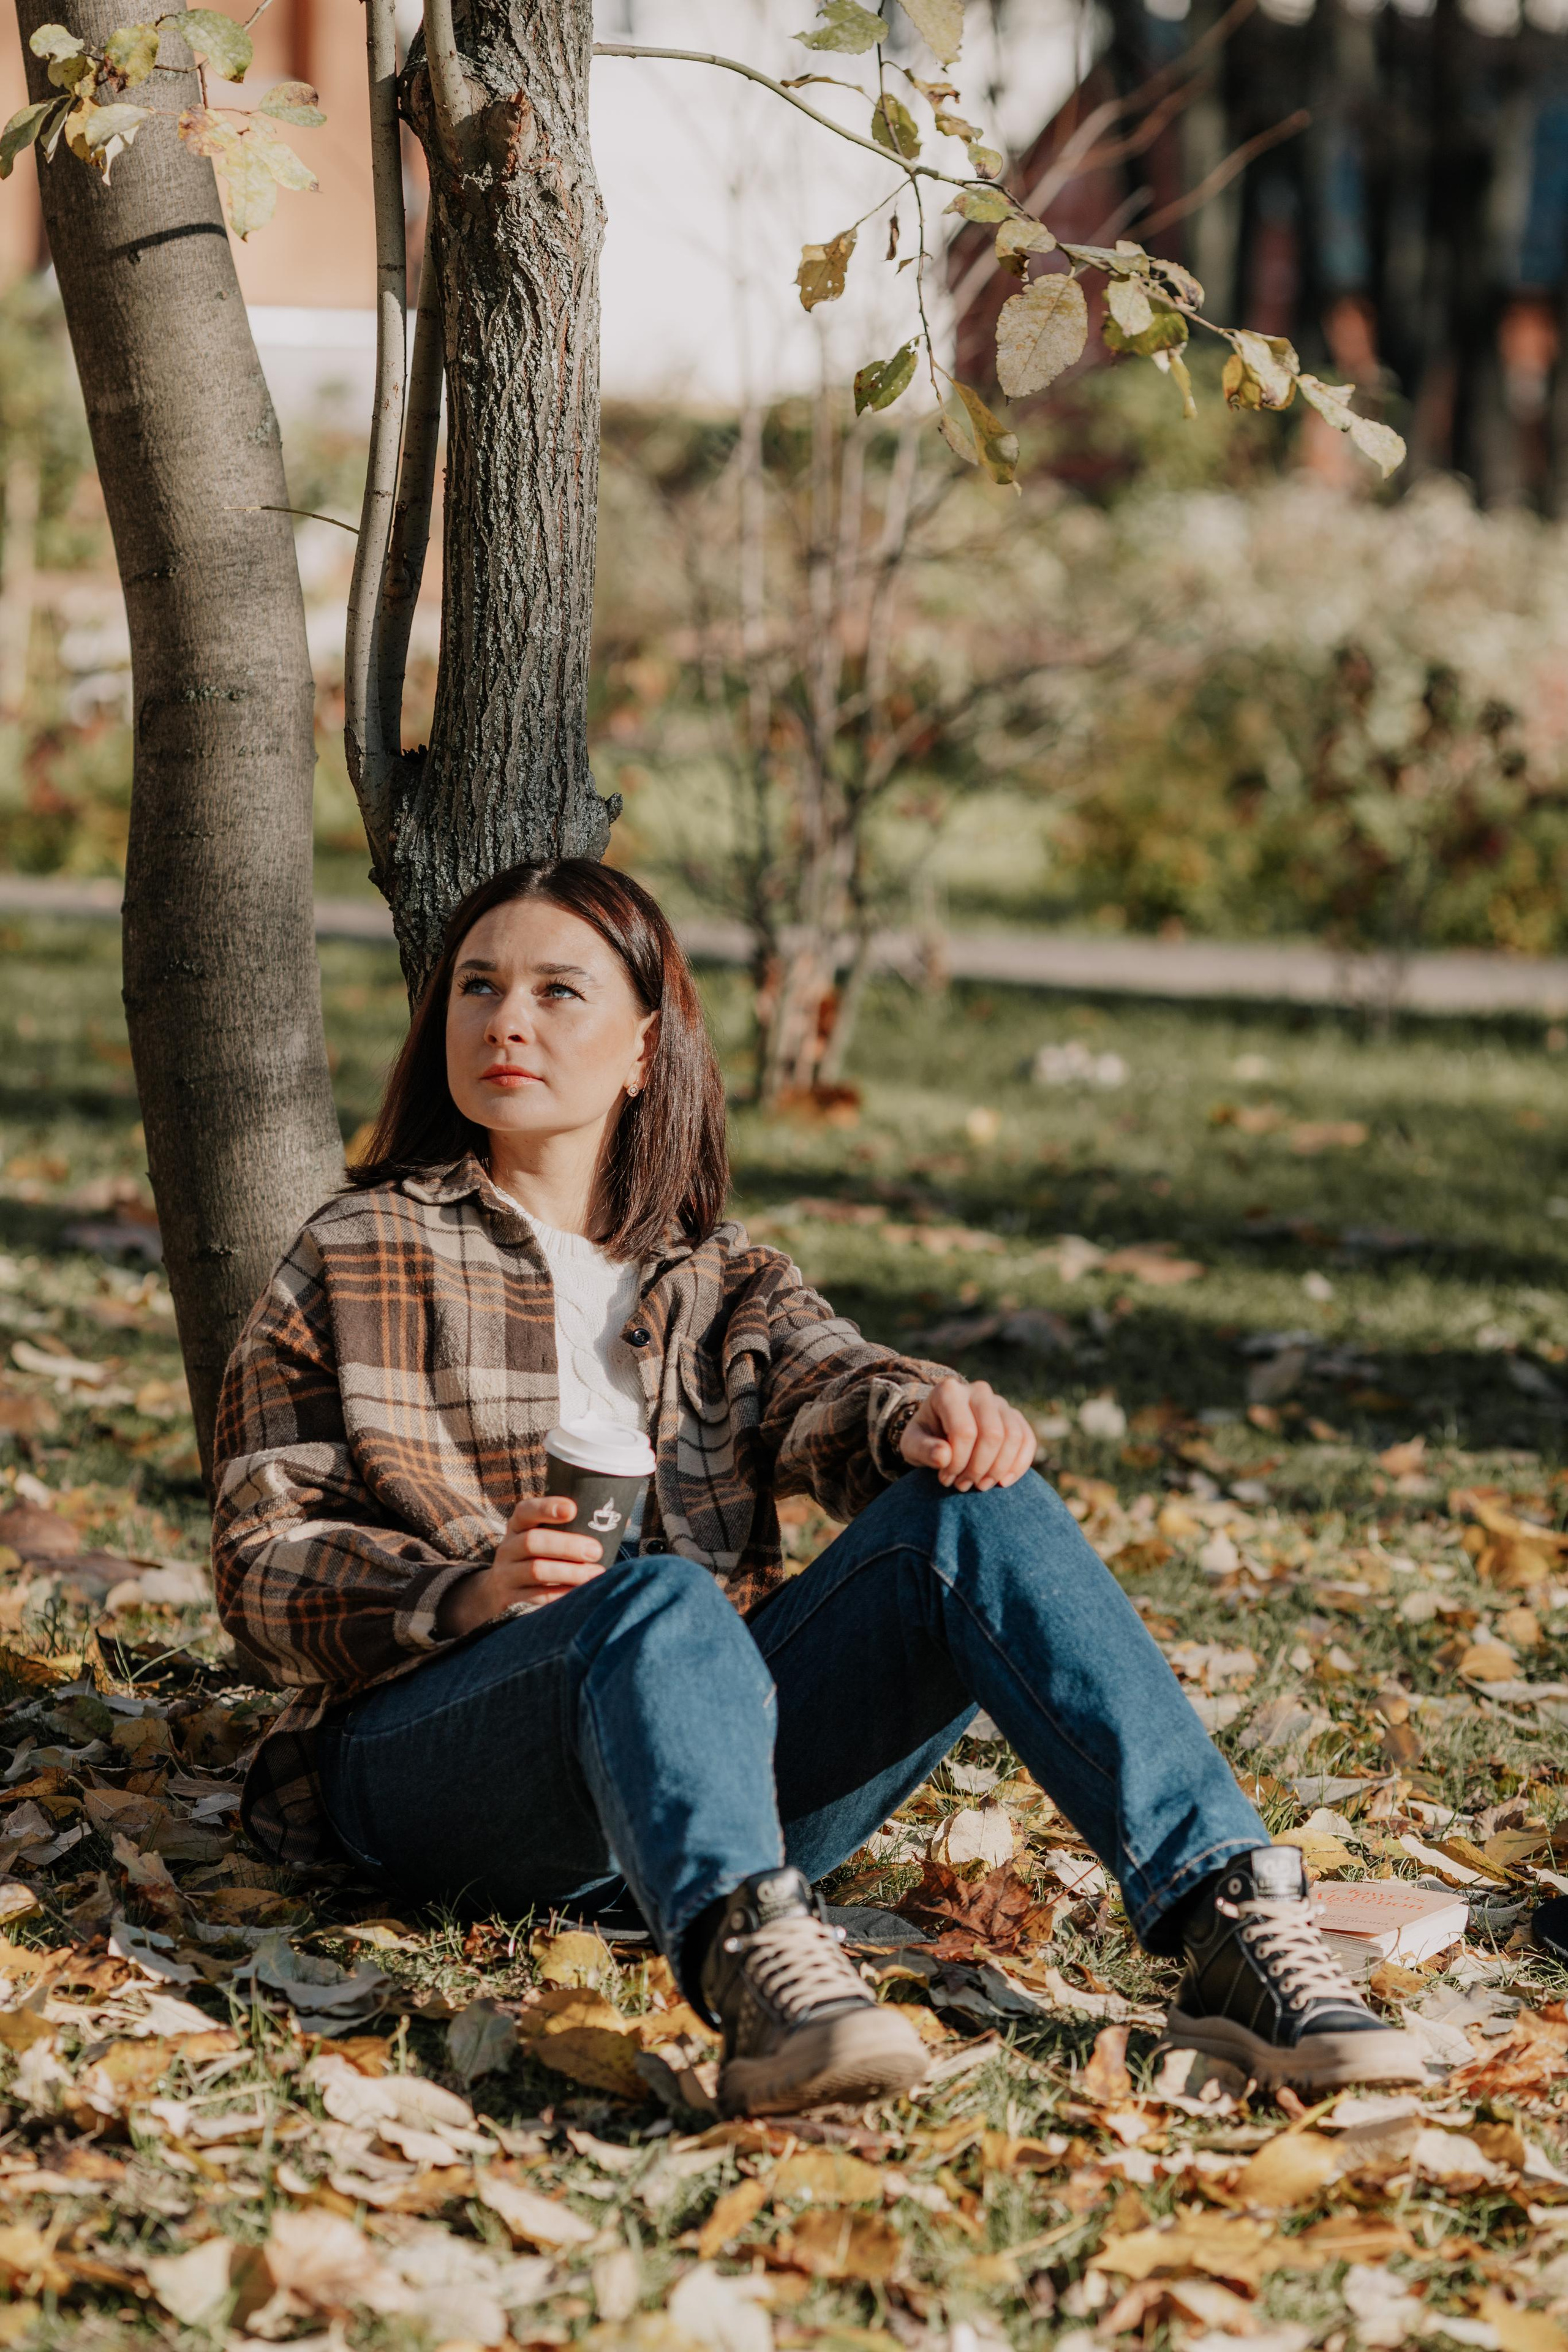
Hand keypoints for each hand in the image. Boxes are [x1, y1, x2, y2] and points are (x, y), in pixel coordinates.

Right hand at [437, 1495, 607, 1638]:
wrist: (506, 1591)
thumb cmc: (543, 1557)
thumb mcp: (548, 1537)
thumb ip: (577, 1526)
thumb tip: (624, 1520)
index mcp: (519, 1525)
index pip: (527, 1510)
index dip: (547, 1508)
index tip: (573, 1509)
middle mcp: (508, 1547)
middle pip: (532, 1542)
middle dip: (567, 1545)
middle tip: (596, 1550)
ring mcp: (506, 1575)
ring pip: (536, 1570)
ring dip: (570, 1572)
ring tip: (596, 1574)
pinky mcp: (511, 1600)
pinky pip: (537, 1598)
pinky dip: (562, 1595)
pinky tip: (582, 1594)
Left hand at [899, 1378, 1036, 1491]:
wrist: (939, 1432)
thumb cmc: (924, 1439)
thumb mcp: (912, 1446)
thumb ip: (923, 1450)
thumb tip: (943, 1456)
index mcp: (949, 1392)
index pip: (964, 1431)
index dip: (958, 1462)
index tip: (945, 1478)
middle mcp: (978, 1391)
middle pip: (993, 1434)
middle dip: (979, 1467)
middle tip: (963, 1485)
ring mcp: (1000, 1403)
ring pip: (1013, 1437)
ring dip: (998, 1469)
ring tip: (979, 1485)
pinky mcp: (1014, 1417)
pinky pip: (1027, 1440)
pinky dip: (1019, 1464)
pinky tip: (1002, 1482)